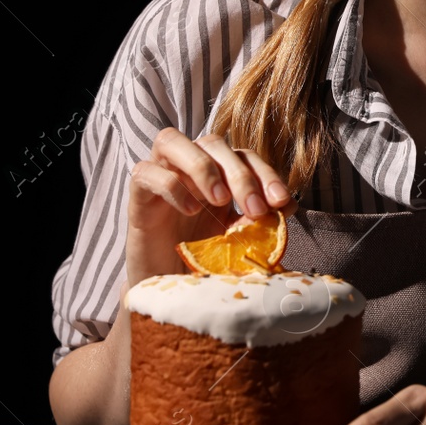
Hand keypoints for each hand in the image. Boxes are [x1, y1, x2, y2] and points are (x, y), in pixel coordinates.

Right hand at [125, 127, 292, 286]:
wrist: (165, 283)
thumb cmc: (201, 257)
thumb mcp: (237, 238)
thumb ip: (259, 220)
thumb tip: (288, 206)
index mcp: (217, 171)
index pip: (244, 155)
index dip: (266, 173)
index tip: (282, 203)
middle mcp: (187, 165)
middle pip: (213, 143)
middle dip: (239, 173)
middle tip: (254, 209)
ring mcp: (159, 173)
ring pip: (172, 141)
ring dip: (202, 167)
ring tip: (220, 201)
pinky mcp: (137, 193)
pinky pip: (146, 172)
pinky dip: (171, 186)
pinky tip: (189, 210)